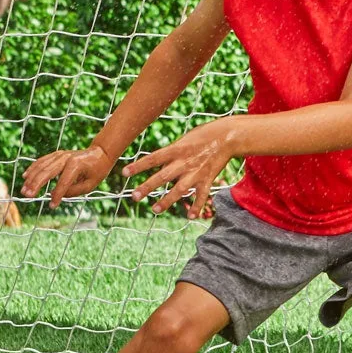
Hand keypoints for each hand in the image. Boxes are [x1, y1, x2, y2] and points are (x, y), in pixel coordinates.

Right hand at [21, 144, 115, 209]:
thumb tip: (56, 195)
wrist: (99, 154)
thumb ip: (74, 191)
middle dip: (36, 184)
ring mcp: (60, 155)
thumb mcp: (90, 185)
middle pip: (47, 172)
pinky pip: (42, 161)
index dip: (57, 195)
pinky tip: (25, 176)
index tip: (52, 206)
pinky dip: (33, 168)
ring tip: (24, 190)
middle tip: (27, 195)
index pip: (63, 182)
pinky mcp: (57, 154)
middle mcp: (66, 158)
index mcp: (76, 165)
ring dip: (31, 178)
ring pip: (42, 166)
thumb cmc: (96, 171)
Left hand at [123, 119, 240, 216]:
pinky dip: (196, 207)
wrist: (227, 137)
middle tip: (134, 196)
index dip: (138, 166)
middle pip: (162, 177)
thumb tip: (157, 163)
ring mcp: (196, 172)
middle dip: (147, 187)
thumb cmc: (203, 135)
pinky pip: (201, 196)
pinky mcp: (207, 179)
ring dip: (167, 201)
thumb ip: (170, 153)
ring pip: (179, 190)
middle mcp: (184, 162)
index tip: (124, 173)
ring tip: (155, 210)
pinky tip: (190, 217)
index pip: (152, 158)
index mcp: (176, 150)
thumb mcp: (183, 140)